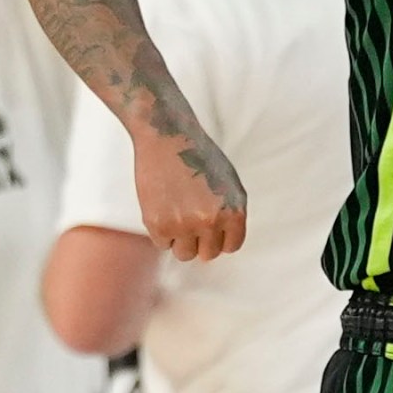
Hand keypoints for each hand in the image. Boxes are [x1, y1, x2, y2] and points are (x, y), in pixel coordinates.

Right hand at [133, 131, 248, 261]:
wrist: (167, 137)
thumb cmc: (198, 157)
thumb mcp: (229, 184)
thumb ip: (230, 214)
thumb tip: (224, 242)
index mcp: (234, 211)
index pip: (231, 246)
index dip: (220, 238)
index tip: (211, 229)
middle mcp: (211, 221)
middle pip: (208, 254)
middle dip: (200, 241)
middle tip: (190, 220)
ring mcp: (184, 225)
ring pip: (185, 254)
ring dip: (180, 240)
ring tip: (176, 214)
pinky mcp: (158, 224)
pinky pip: (162, 244)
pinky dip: (161, 232)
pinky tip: (162, 207)